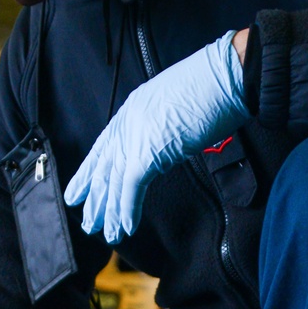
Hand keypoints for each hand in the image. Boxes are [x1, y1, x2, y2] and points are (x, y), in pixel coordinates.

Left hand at [64, 30, 250, 243]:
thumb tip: (168, 141)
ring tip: (104, 232)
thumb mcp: (179, 102)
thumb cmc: (214, 85)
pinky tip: (125, 227)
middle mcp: (129, 122)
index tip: (81, 188)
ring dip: (110, 210)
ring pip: (115, 180)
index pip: (105, 145)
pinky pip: (132, 187)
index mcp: (134, 108)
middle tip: (88, 220)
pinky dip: (128, 209)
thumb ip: (164, 123)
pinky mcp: (151, 150)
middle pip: (105, 166)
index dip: (91, 169)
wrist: (226, 76)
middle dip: (95, 196)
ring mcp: (138, 135)